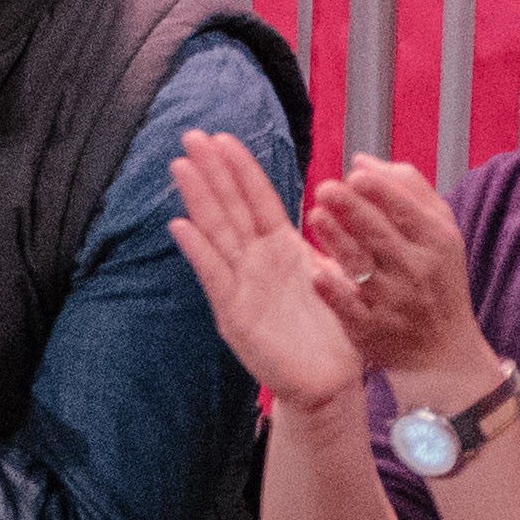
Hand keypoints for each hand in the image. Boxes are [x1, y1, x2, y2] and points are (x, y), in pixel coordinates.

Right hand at [168, 129, 369, 413]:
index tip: (224, 137)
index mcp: (282, 251)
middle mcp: (256, 264)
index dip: (240, 168)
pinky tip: (181, 225)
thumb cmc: (333, 334)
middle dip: (211, 171)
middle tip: (191, 135)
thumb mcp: (338, 277)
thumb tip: (334, 204)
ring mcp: (242, 287)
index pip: (258, 200)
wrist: (328, 383)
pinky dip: (199, 251)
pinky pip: (215, 277)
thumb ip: (330, 243)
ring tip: (181, 166)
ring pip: (217, 233)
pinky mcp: (235, 315)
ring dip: (198, 199)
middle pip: (230, 208)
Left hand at [308, 157, 488, 393]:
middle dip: (354, 210)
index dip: (382, 192)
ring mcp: (394, 302)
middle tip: (324, 187)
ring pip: (363, 268)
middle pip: (382, 236)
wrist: (443, 350)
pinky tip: (317, 274)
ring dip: (339, 242)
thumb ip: (406, 190)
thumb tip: (361, 160)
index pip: (408, 211)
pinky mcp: (372, 330)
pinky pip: (351, 310)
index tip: (355, 175)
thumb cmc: (436, 278)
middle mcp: (418, 271)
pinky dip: (336, 294)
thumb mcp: (439, 232)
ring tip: (314, 216)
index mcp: (436, 242)